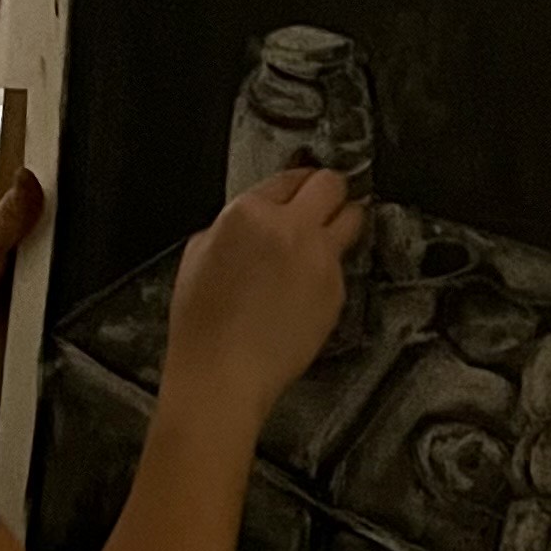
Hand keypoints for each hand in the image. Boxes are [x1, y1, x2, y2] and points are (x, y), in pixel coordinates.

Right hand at [164, 166, 365, 428]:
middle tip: (320, 201)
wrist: (225, 374)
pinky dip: (329, 268)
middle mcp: (292, 229)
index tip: (297, 189)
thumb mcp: (197, 255)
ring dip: (340, 221)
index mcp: (249, 213)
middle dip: (327, 190)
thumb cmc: (204, 325)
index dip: (294, 183)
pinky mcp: (338, 291)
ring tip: (322, 238)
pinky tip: (306, 286)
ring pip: (352, 218)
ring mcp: (321, 260)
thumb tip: (253, 221)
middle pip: (332, 183)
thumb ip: (231, 225)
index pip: (289, 176)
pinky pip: (342, 264)